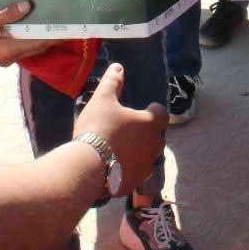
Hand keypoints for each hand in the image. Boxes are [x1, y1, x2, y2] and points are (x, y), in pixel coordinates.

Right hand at [0, 1, 60, 67]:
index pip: (38, 43)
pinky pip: (21, 49)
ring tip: (53, 27)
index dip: (54, 38)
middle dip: (51, 38)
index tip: (68, 31)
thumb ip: (7, 14)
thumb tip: (27, 6)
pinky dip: (30, 40)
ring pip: (30, 49)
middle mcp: (12, 57)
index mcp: (10, 49)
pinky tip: (32, 31)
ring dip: (42, 40)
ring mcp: (7, 58)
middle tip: (65, 27)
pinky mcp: (2, 56)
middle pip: (37, 48)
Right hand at [73, 63, 167, 196]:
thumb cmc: (98, 128)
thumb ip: (112, 82)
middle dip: (148, 132)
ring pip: (148, 157)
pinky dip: (129, 169)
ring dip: (140, 152)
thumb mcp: (102, 100)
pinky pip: (135, 174)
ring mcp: (145, 167)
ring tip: (123, 148)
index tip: (146, 108)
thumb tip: (117, 67)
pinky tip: (114, 166)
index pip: (162, 113)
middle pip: (157, 137)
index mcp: (150, 124)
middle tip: (132, 129)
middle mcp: (153, 146)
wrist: (87, 166)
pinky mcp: (134, 182)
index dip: (154, 110)